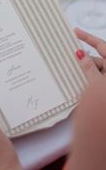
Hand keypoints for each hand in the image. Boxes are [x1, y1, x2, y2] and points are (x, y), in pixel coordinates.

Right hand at [67, 28, 105, 169]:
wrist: (100, 139)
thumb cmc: (100, 111)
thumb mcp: (93, 85)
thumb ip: (88, 67)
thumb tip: (80, 52)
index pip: (103, 46)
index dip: (88, 38)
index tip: (75, 31)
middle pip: (98, 60)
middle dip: (83, 59)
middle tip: (66, 57)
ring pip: (96, 71)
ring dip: (83, 70)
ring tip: (69, 72)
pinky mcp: (102, 93)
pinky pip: (95, 80)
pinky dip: (86, 79)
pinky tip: (75, 81)